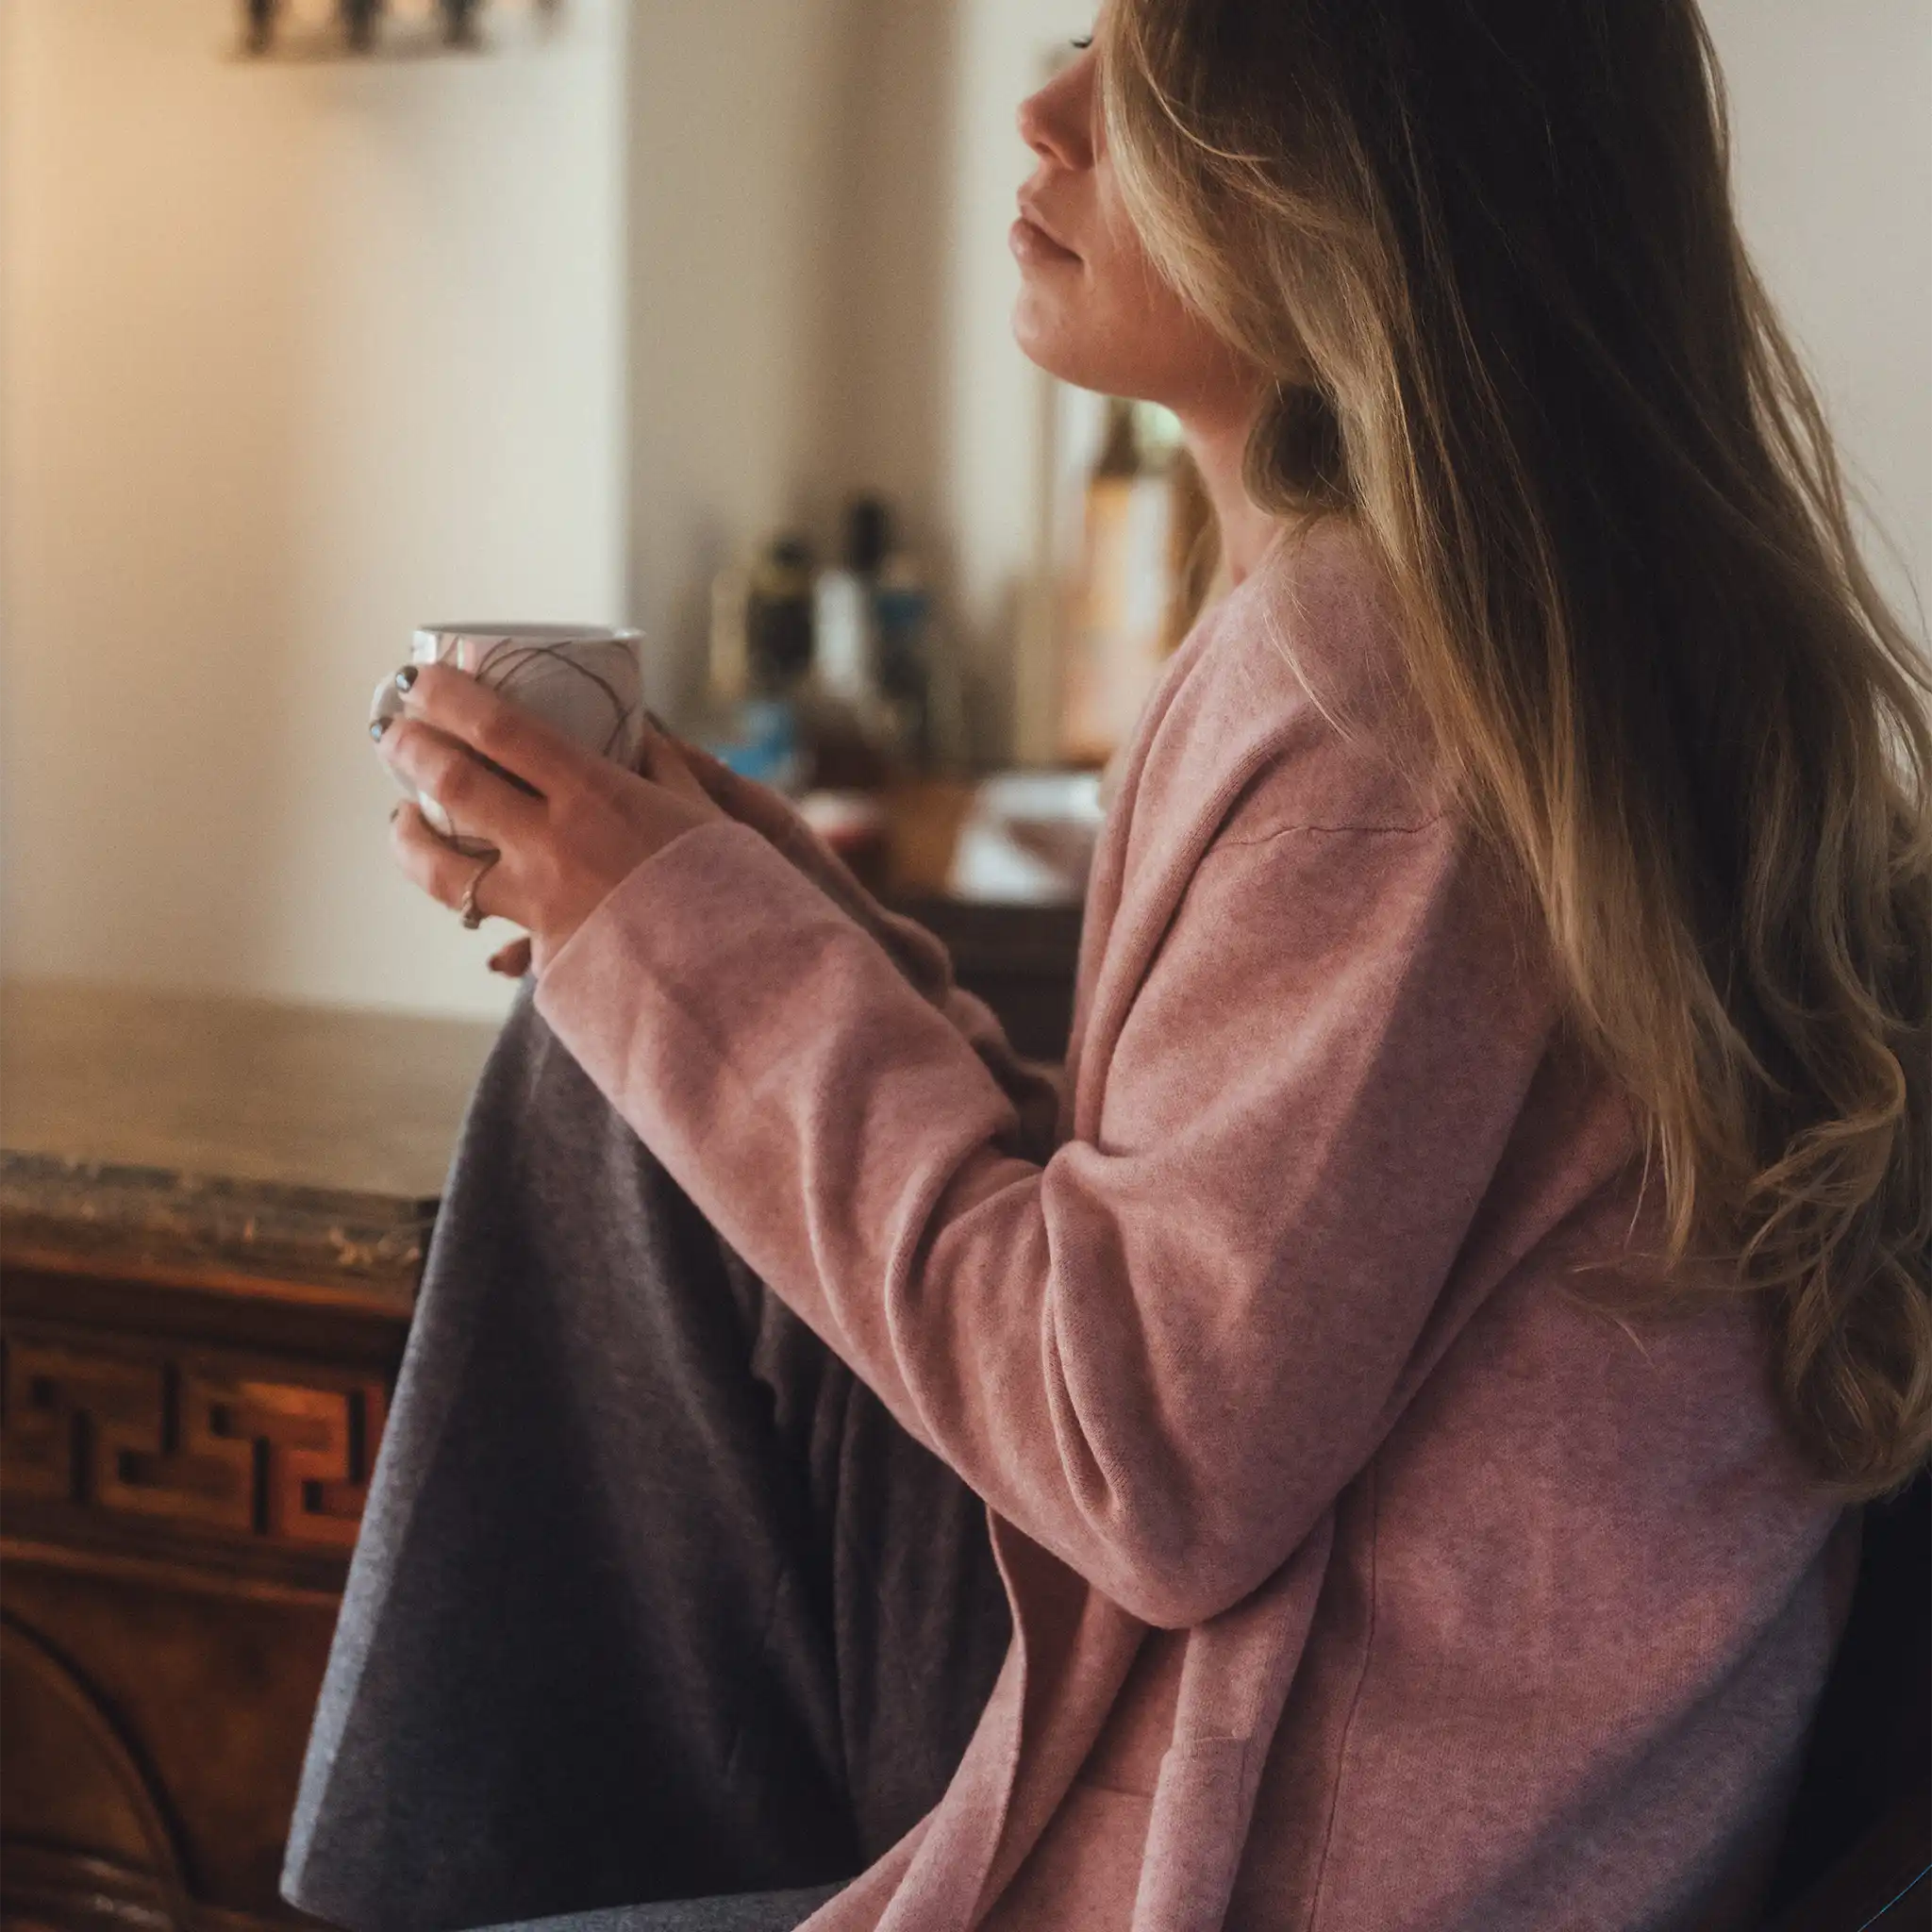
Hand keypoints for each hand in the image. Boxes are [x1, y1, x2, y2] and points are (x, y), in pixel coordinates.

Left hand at [376, 663, 727, 976]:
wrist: (743, 976)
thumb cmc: (734, 887)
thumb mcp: (703, 810)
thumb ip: (664, 769)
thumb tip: (643, 729)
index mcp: (593, 794)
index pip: (498, 730)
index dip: (448, 698)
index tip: (421, 682)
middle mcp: (554, 845)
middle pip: (453, 785)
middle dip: (408, 750)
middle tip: (390, 734)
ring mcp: (543, 904)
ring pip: (444, 872)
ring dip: (410, 841)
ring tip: (403, 822)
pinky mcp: (548, 955)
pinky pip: (500, 932)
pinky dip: (485, 919)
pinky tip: (475, 915)